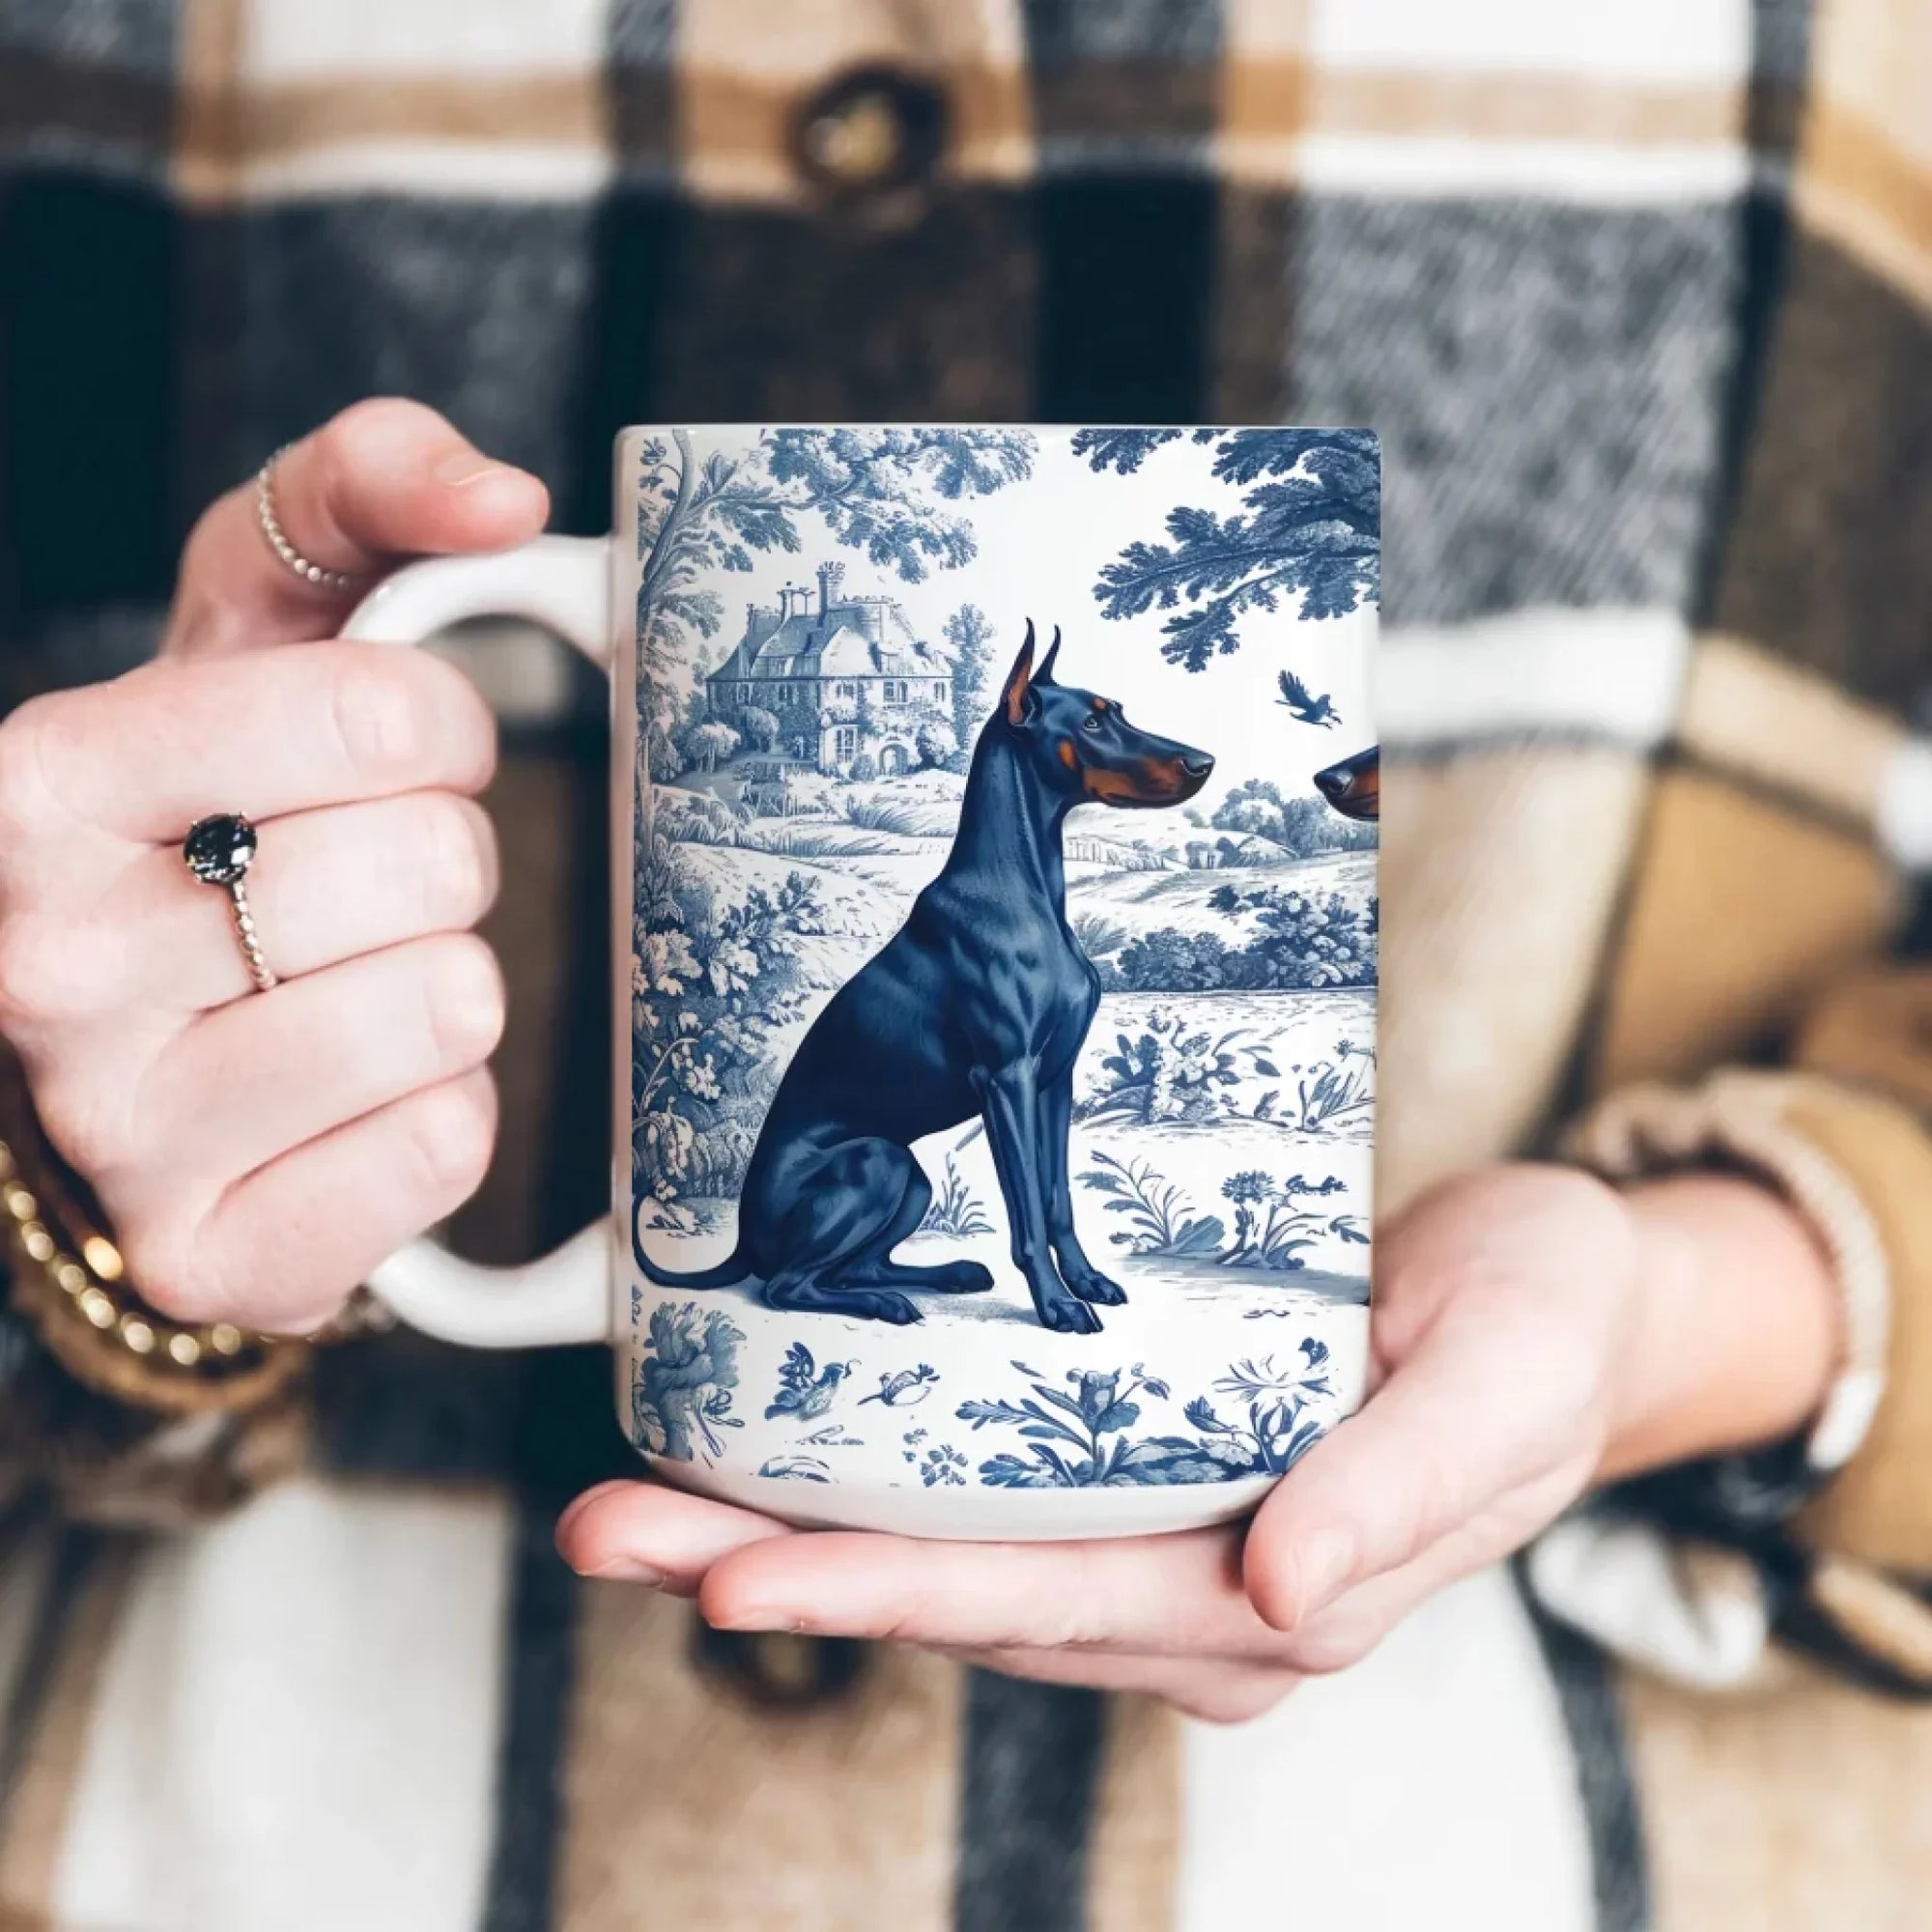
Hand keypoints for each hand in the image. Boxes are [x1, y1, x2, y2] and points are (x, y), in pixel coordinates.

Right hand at [0, 399, 548, 1331]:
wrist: (138, 1033)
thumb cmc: (212, 806)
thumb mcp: (249, 618)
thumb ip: (360, 491)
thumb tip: (506, 496)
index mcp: (43, 784)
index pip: (384, 716)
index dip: (440, 731)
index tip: (393, 757)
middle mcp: (47, 960)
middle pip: (435, 867)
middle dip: (444, 862)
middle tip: (361, 885)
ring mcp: (118, 1128)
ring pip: (452, 1008)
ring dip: (446, 988)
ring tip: (349, 986)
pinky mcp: (213, 1253)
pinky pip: (443, 1149)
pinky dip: (436, 1115)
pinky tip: (351, 1096)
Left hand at [558, 1164, 1836, 1721]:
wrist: (1564, 1298)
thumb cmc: (1545, 1324)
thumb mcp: (1508, 1376)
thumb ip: (1407, 1488)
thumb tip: (1282, 1589)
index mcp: (1280, 1599)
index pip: (1051, 1600)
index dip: (889, 1594)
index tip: (739, 1579)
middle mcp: (1198, 1602)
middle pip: (960, 1596)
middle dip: (777, 1573)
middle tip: (611, 1536)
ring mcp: (1164, 1555)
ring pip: (948, 1561)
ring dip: (786, 1538)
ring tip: (634, 1509)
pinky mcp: (1142, 1489)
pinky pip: (982, 1508)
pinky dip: (864, 1495)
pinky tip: (765, 1464)